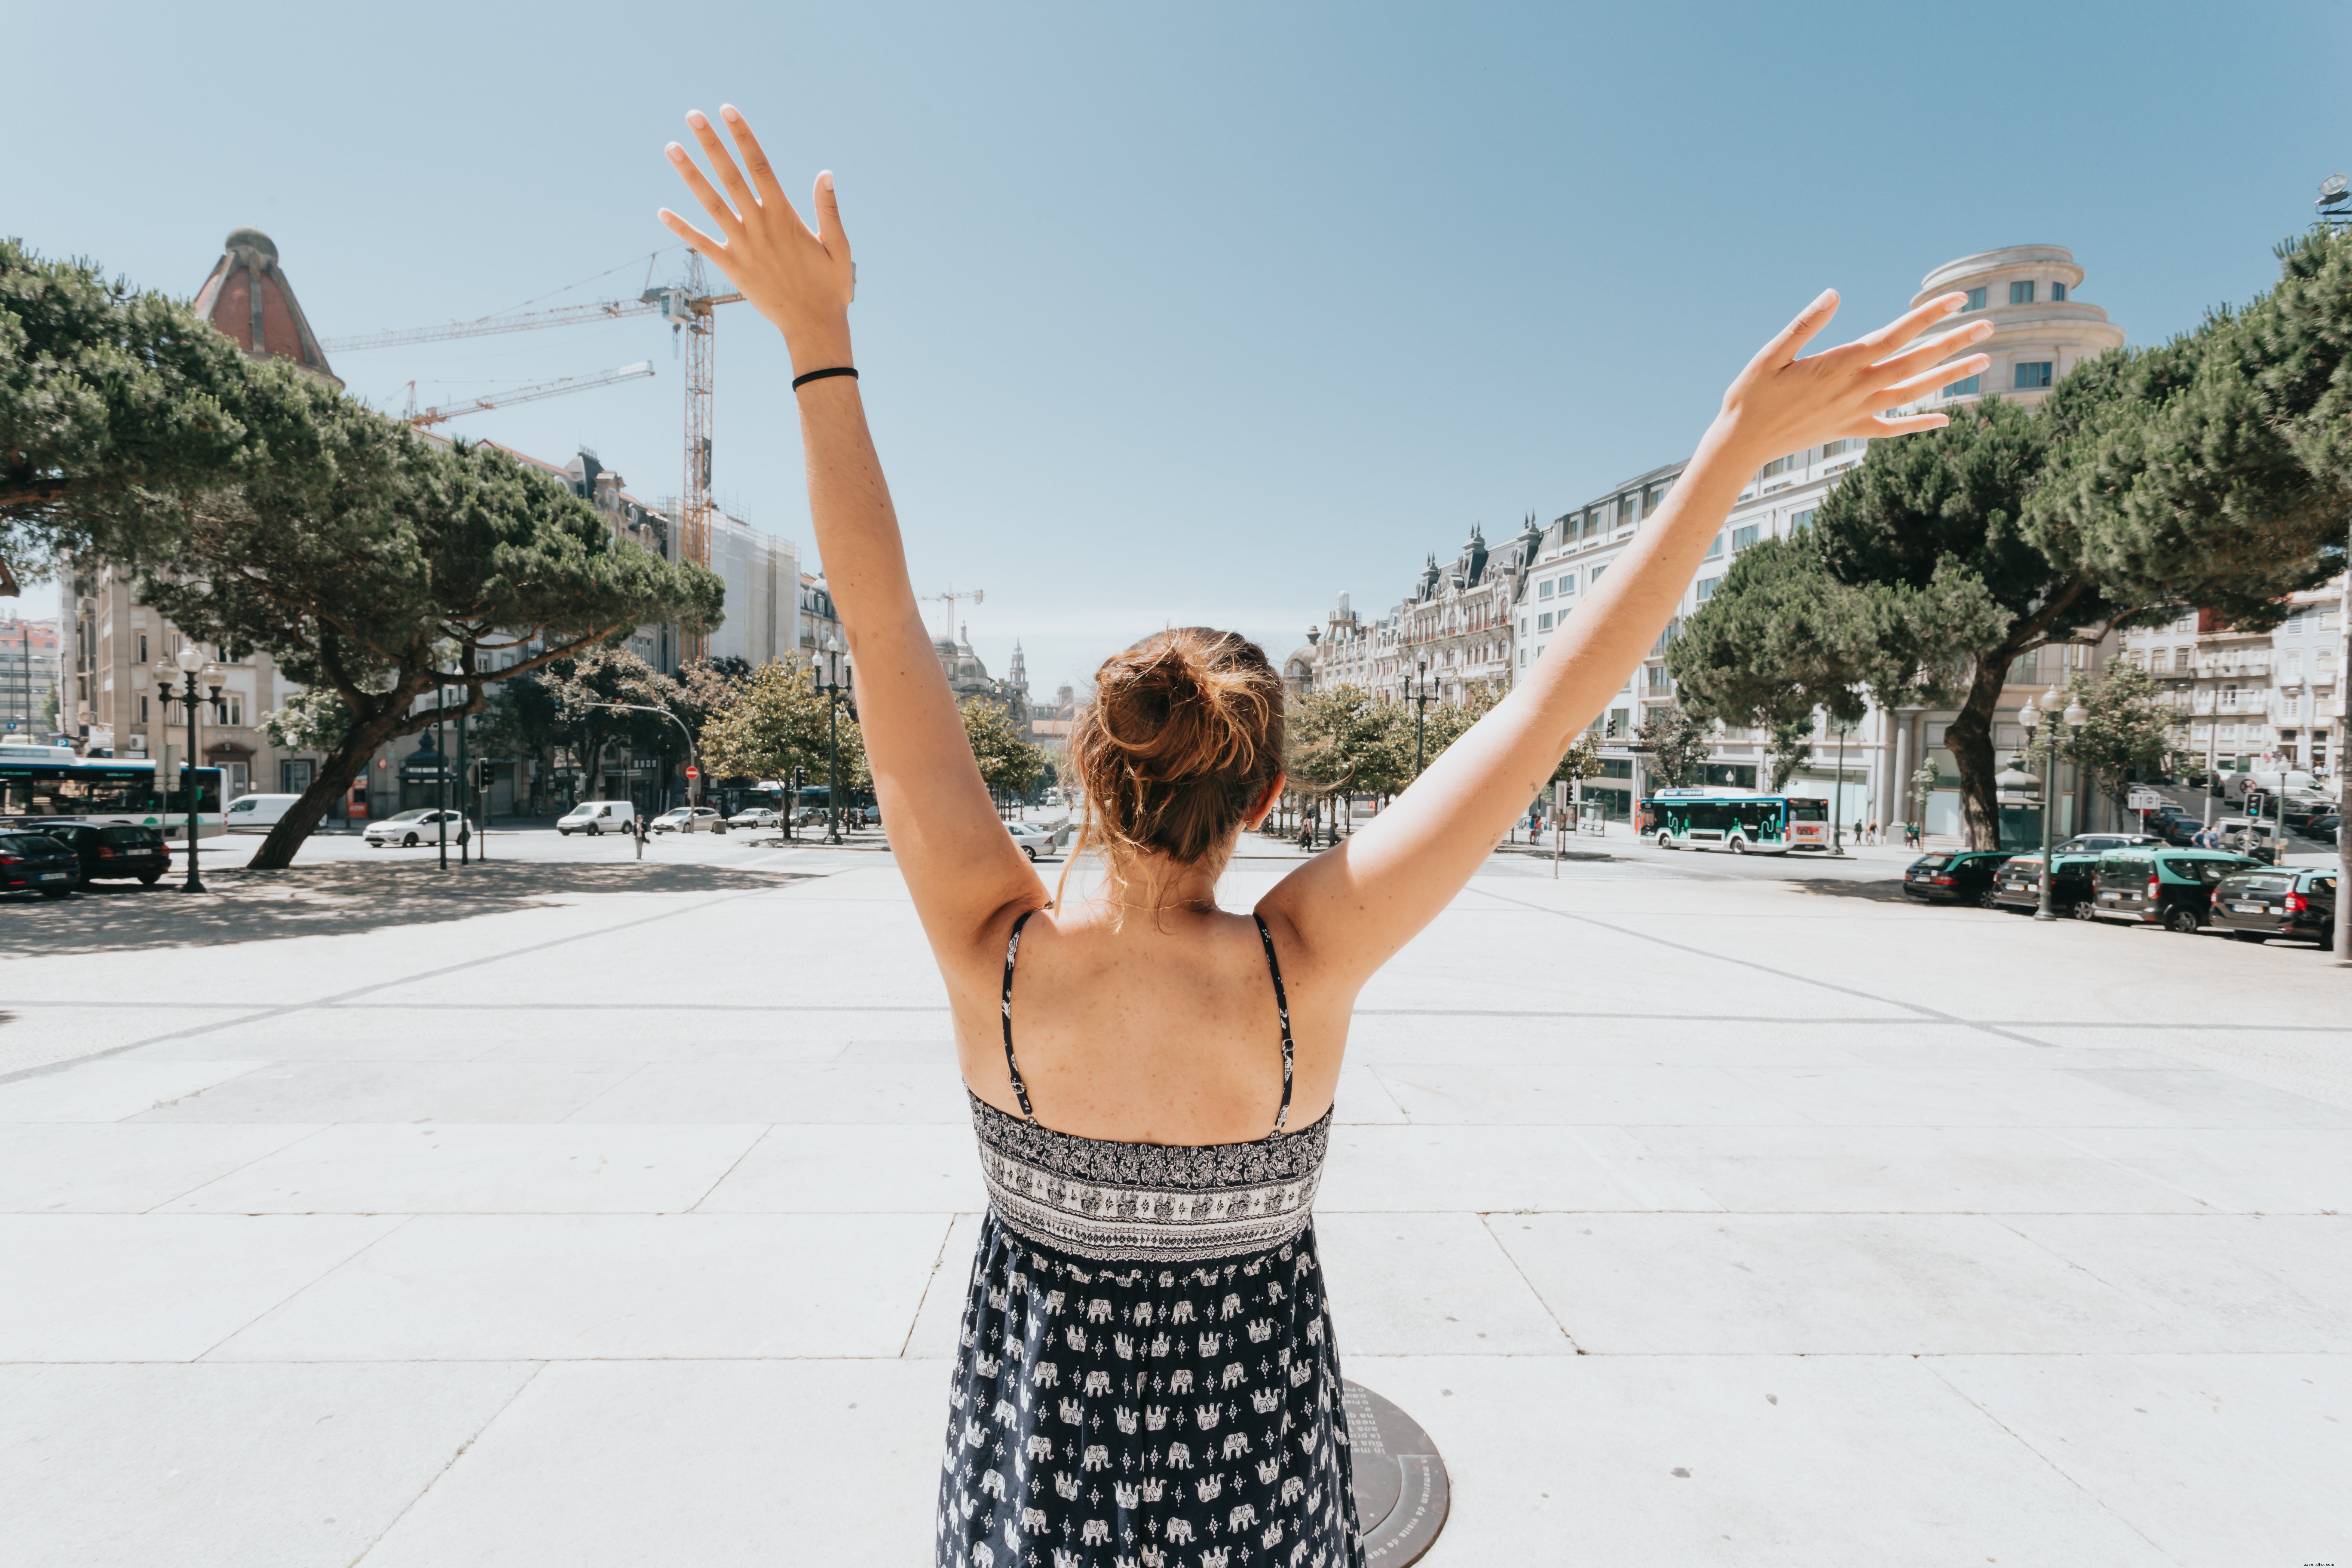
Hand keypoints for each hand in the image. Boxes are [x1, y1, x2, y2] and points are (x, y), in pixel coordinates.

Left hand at [658, 105, 853, 368]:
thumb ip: (829, 209)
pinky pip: (702, 244)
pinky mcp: (732, 267)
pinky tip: (661, 212)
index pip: (760, 165)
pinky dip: (681, 228)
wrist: (813, 327)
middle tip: (693, 114)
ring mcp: (743, 245)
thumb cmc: (830, 287)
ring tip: (670, 146)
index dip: (743, 135)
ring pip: (711, 202)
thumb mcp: (839, 246)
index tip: (728, 110)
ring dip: (689, 174)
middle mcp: (759, 225)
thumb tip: (825, 174)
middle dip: (711, 143)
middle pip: (730, 175)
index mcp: (785, 215)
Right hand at [1714, 290, 1994, 461]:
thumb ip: (1805, 324)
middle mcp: (1855, 389)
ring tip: (1981, 361)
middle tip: (1988, 326)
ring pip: (1913, 392)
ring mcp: (1856, 413)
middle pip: (1915, 362)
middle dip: (1953, 342)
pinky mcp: (1850, 431)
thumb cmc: (1750, 395)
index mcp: (1839, 365)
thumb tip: (1833, 293)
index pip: (1894, 335)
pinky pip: (1892, 428)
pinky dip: (1920, 424)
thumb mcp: (1770, 354)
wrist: (1741, 444)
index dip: (1928, 316)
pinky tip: (1946, 419)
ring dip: (1949, 377)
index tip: (1958, 299)